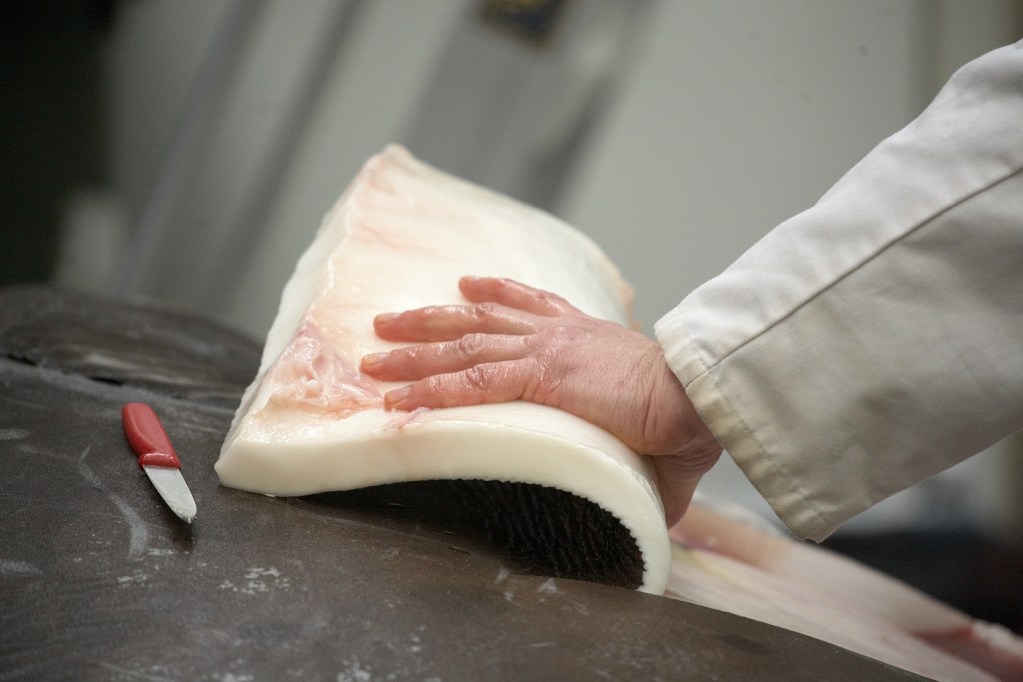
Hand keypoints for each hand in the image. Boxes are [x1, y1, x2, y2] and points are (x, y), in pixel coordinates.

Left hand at [360, 276, 721, 523]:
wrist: (696, 397)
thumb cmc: (688, 417)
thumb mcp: (658, 434)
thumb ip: (646, 471)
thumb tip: (659, 516)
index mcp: (586, 339)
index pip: (534, 306)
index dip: (498, 295)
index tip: (470, 287)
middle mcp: (559, 335)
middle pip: (480, 321)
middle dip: (432, 320)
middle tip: (391, 321)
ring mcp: (545, 350)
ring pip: (464, 345)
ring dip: (414, 348)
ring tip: (374, 349)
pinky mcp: (540, 373)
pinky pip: (471, 382)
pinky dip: (431, 390)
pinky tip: (399, 394)